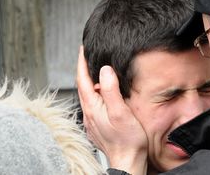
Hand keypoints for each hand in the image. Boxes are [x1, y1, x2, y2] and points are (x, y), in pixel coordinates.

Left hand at [77, 46, 147, 174]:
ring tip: (99, 70)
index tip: (83, 48)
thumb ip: (111, 90)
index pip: (82, 79)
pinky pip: (94, 103)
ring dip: (91, 81)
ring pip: (89, 95)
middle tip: (90, 55)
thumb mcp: (121, 112)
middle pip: (83, 86)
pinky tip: (105, 92)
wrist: (128, 160)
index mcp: (93, 107)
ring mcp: (93, 120)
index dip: (82, 62)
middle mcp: (89, 112)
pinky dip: (97, 92)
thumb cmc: (128, 139)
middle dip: (85, 69)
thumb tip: (105, 70)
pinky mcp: (98, 125)